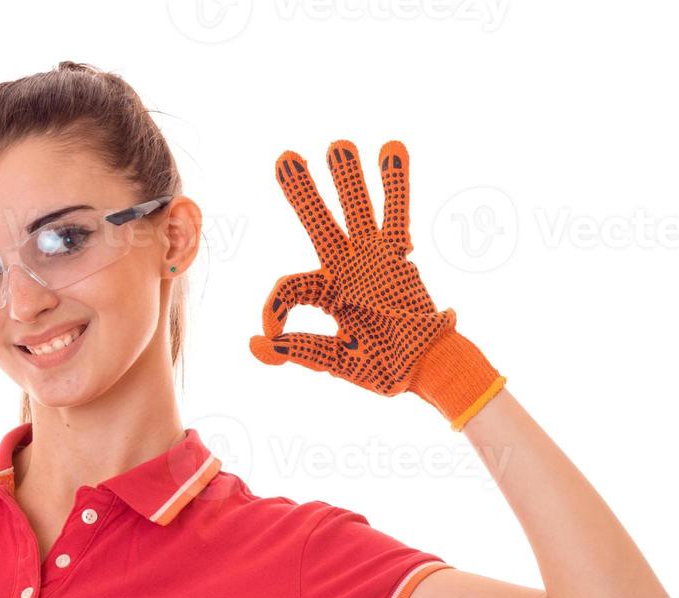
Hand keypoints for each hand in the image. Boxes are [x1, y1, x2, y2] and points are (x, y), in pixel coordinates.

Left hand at [249, 139, 505, 430]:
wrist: (424, 370)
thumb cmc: (382, 367)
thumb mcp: (333, 361)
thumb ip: (297, 350)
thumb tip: (254, 343)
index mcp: (326, 294)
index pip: (288, 289)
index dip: (273, 309)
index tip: (269, 333)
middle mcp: (346, 268)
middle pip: (317, 222)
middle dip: (302, 192)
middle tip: (284, 157)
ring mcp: (373, 258)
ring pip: (356, 210)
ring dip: (347, 179)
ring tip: (338, 146)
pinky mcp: (398, 257)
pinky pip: (397, 214)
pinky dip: (395, 183)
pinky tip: (392, 148)